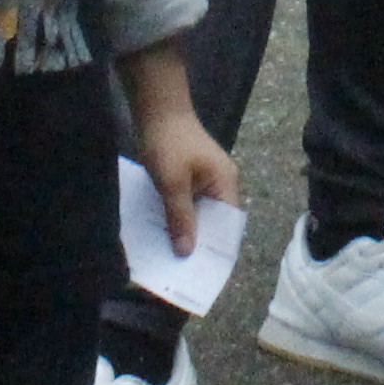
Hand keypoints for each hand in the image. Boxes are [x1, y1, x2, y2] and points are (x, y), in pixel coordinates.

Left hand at [119, 44, 240, 254]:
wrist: (156, 109)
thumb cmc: (168, 143)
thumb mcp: (172, 183)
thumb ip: (181, 217)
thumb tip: (187, 252)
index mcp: (226, 184)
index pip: (228, 228)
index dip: (217, 251)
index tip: (203, 275)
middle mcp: (221, 185)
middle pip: (214, 224)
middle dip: (199, 247)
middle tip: (183, 275)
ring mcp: (206, 182)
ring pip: (200, 217)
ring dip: (186, 234)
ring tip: (171, 262)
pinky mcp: (191, 179)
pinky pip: (187, 207)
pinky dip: (178, 220)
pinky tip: (163, 234)